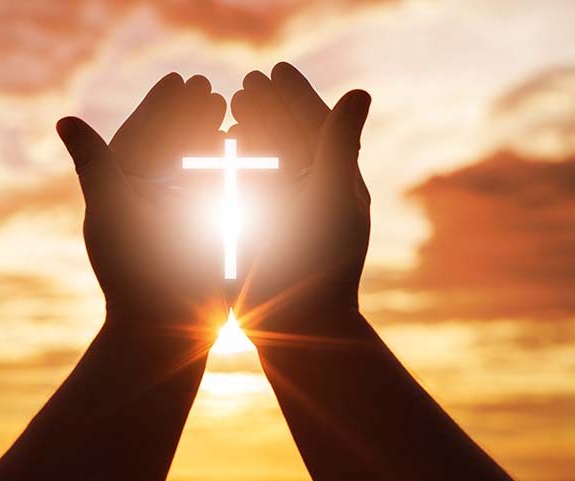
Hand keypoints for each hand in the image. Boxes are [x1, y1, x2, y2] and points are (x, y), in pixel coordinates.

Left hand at [57, 73, 229, 339]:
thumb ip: (94, 164)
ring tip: (228, 109)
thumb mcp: (113, 212)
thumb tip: (64, 120)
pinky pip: (214, 193)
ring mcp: (174, 219)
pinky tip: (247, 151)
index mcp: (119, 193)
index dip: (158, 107)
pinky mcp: (200, 237)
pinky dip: (228, 168)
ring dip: (208, 136)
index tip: (180, 79)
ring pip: (192, 167)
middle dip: (186, 116)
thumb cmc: (133, 274)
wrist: (165, 331)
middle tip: (207, 87)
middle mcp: (145, 203)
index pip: (138, 138)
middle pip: (167, 148)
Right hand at [230, 63, 372, 339]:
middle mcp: (316, 198)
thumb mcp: (329, 198)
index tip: (274, 69)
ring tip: (230, 110)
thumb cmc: (318, 266)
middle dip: (271, 111)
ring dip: (252, 135)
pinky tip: (214, 156)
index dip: (296, 96)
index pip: (318, 128)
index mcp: (338, 184)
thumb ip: (339, 144)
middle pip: (292, 141)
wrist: (298, 330)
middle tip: (247, 83)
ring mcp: (290, 218)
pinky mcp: (266, 238)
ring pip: (269, 166)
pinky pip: (250, 193)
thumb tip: (360, 91)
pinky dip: (234, 170)